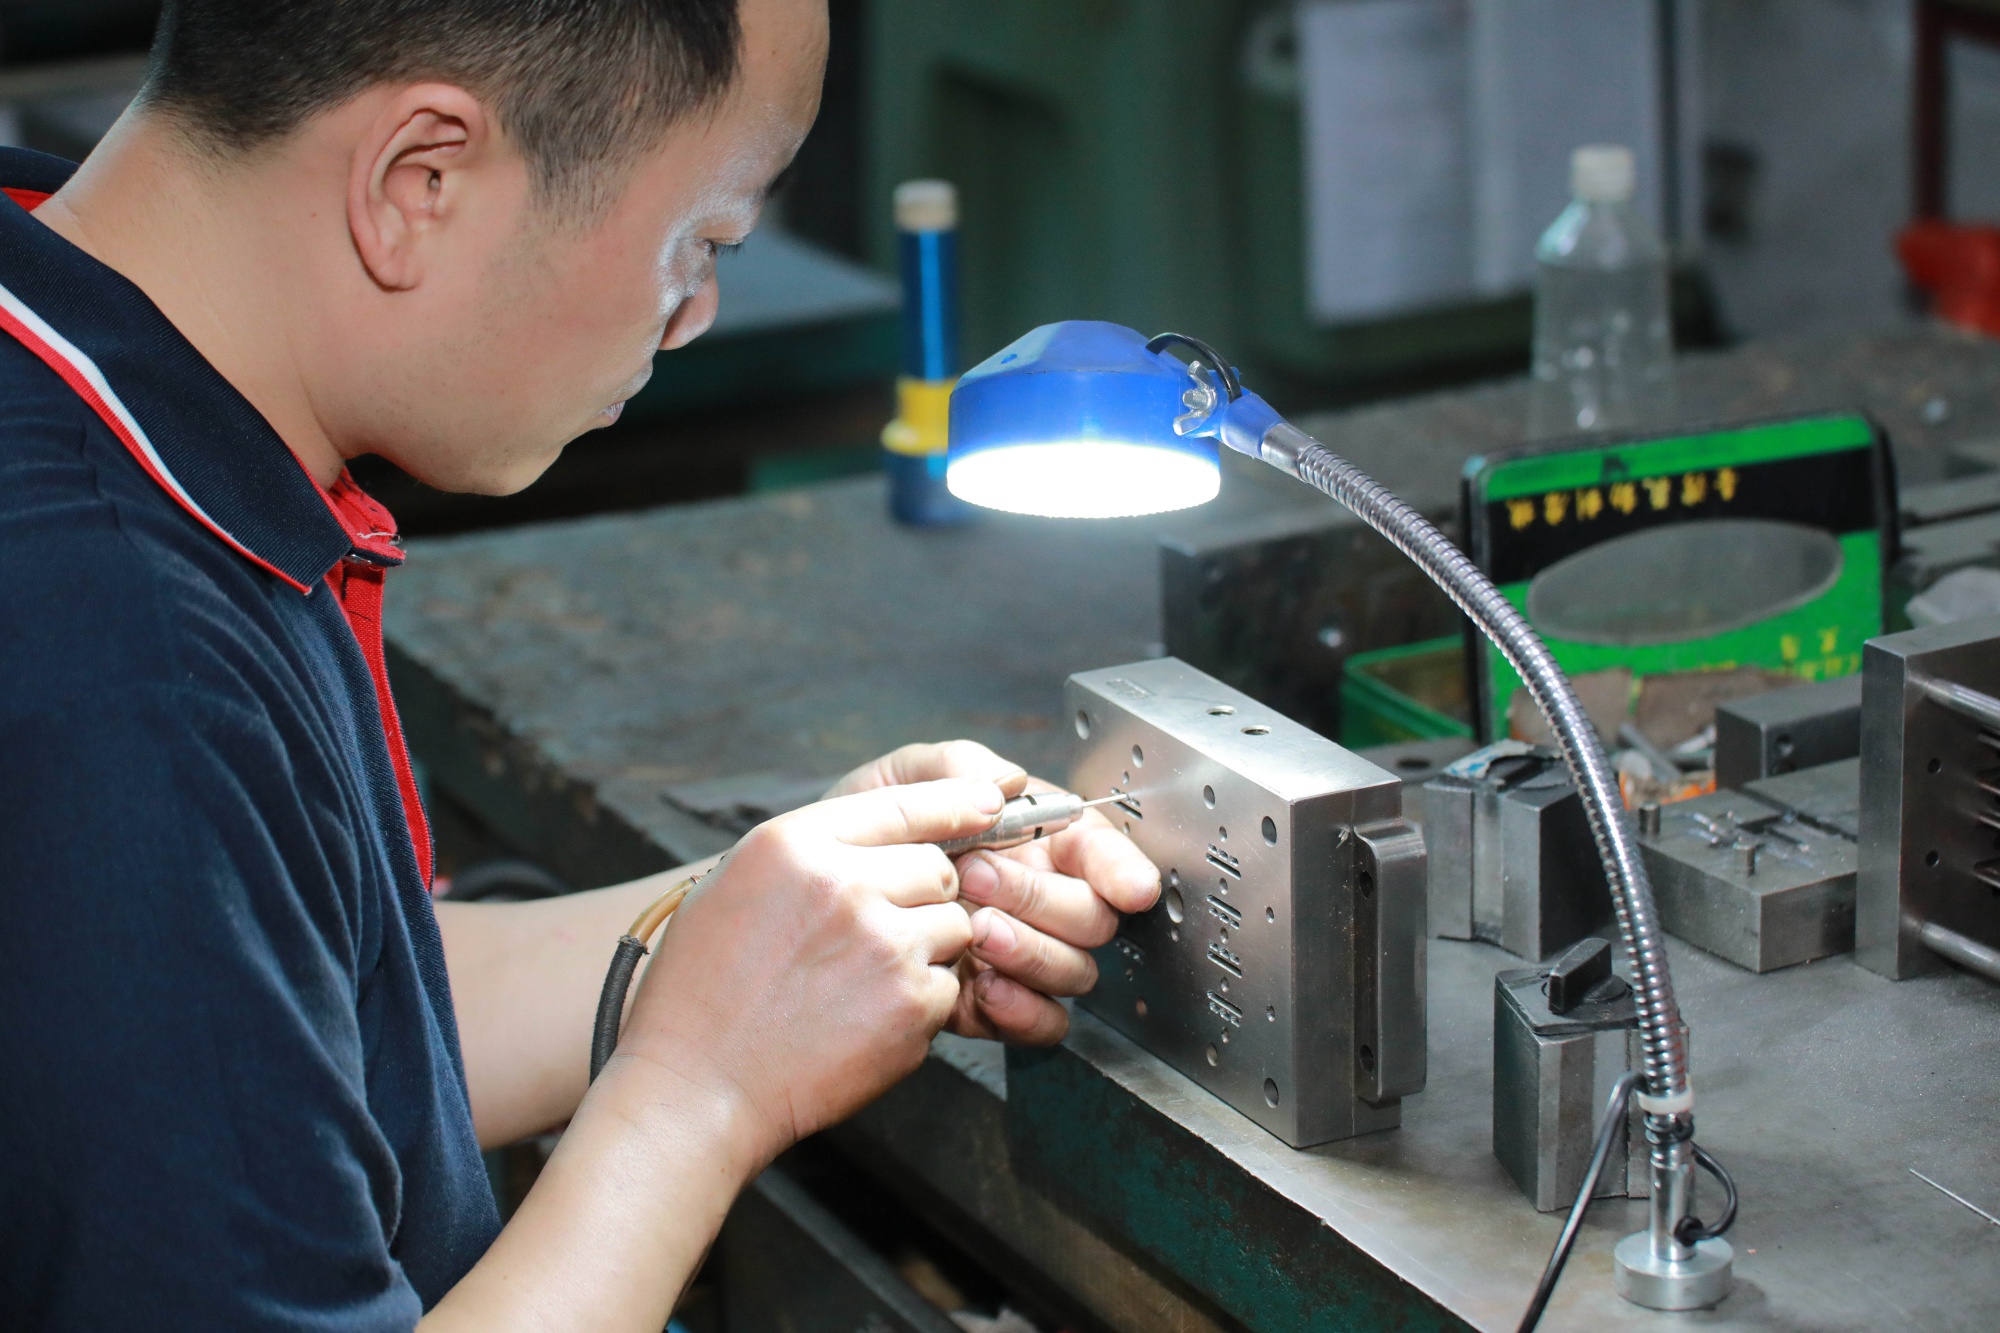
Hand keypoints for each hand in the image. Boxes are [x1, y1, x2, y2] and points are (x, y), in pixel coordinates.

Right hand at [611, 777, 1000, 1164]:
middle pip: (936, 866)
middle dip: (922, 894)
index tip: (988, 801)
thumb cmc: (705, 988)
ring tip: (864, 980)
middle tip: (878, 932)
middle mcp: (843, 884)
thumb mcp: (736, 885)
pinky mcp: (911, 1004)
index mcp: (794, 844)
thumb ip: (810, 851)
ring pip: (953, 924)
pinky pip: (949, 984)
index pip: (902, 804)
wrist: (698, 1087)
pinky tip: (867, 1018)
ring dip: (927, 947)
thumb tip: (888, 832)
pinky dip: (922, 1001)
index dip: (954, 802)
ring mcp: (884, 944)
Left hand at [824, 742, 1160, 1044]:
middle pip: (1093, 915)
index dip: (1120, 867)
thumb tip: (1008, 779)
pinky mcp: (995, 1005)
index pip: (1097, 850)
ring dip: (1032, 952)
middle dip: (1044, 899)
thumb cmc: (854, 838)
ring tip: (975, 931)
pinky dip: (1022, 1010)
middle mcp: (1036, 899)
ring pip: (1075, 971)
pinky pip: (1045, 1023)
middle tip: (978, 878)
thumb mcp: (892, 783)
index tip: (1127, 886)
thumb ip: (950, 769)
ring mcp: (1019, 954)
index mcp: (1029, 839)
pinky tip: (981, 986)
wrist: (803, 913)